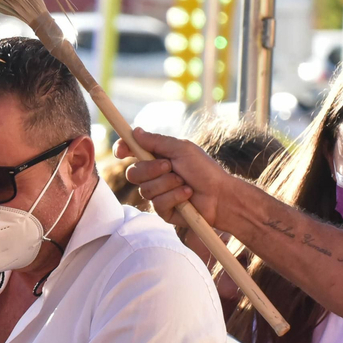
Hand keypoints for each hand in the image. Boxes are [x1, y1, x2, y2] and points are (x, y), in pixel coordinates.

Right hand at [116, 129, 240, 231]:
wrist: (221, 196)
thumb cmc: (204, 170)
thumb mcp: (181, 149)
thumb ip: (157, 141)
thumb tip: (134, 131)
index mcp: (157, 157)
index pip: (131, 152)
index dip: (123, 149)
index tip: (122, 151)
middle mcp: (154, 175)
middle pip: (133, 173)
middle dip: (151, 169)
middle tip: (170, 166)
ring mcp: (157, 194)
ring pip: (145, 189)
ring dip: (167, 184)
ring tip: (185, 183)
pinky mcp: (163, 210)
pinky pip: (158, 203)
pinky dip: (175, 196)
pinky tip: (187, 195)